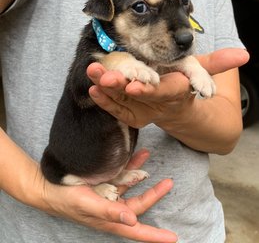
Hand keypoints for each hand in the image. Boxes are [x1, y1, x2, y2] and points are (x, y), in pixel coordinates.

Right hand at [38, 149, 176, 242]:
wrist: (48, 187)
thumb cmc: (65, 200)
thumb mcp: (87, 205)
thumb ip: (110, 212)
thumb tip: (133, 219)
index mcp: (110, 221)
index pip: (137, 230)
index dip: (155, 236)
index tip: (173, 238)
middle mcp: (112, 209)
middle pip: (139, 204)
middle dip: (154, 193)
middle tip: (169, 182)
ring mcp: (109, 195)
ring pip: (131, 186)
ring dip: (140, 172)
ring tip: (148, 156)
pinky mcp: (103, 183)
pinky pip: (120, 175)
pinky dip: (129, 166)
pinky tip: (136, 156)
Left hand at [86, 48, 249, 127]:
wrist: (175, 106)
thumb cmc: (186, 83)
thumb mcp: (201, 71)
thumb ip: (218, 63)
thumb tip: (245, 54)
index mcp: (175, 93)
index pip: (162, 93)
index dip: (149, 90)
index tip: (133, 86)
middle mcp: (156, 104)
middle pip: (137, 97)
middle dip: (120, 87)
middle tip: (103, 77)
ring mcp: (141, 108)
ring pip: (122, 101)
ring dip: (106, 89)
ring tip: (92, 74)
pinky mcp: (130, 110)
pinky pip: (115, 106)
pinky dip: (103, 98)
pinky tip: (91, 86)